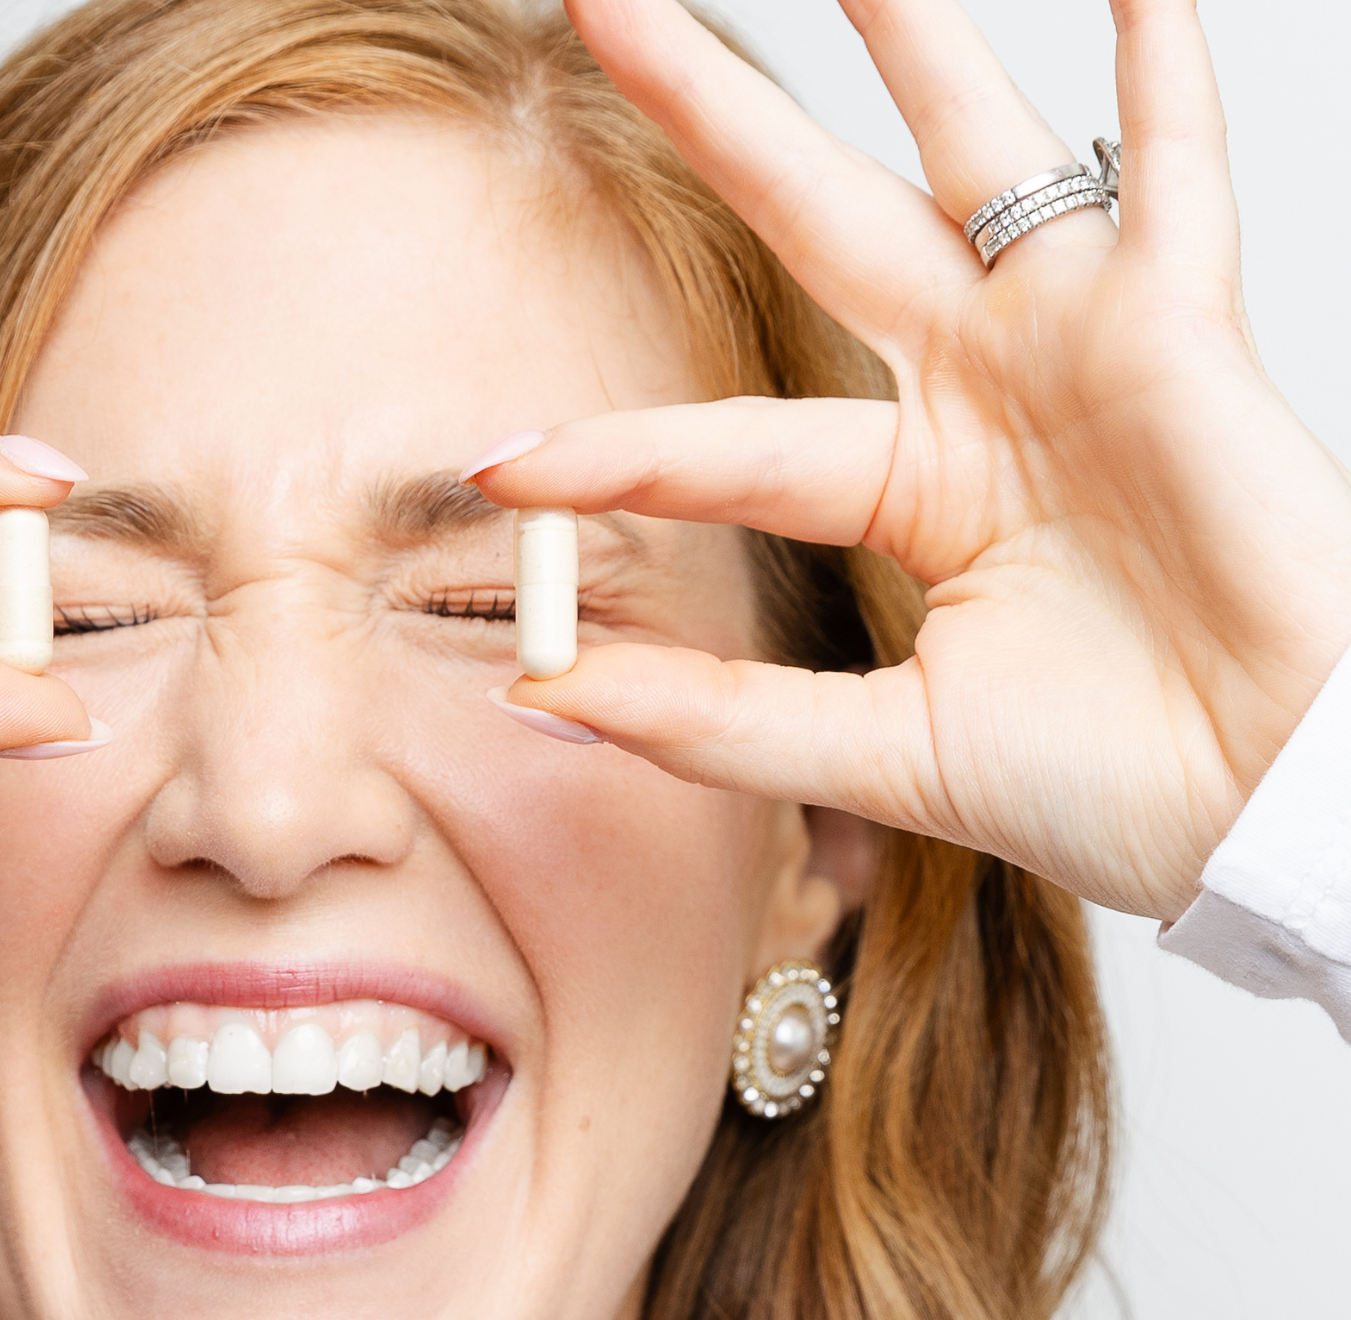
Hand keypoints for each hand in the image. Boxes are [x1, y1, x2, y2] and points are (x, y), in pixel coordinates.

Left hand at [473, 0, 1350, 920]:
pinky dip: (1161, 79)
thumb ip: (712, 721)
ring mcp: (1075, 349)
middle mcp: (978, 396)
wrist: (1256, 808)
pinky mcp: (1181, 335)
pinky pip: (1174, 178)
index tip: (496, 465)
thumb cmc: (1101, 785)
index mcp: (905, 495)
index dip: (611, 454)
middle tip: (604, 5)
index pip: (726, 444)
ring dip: (907, 39)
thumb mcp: (875, 751)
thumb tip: (542, 694)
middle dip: (715, 118)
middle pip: (814, 221)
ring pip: (973, 156)